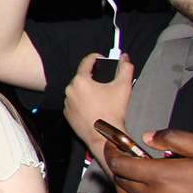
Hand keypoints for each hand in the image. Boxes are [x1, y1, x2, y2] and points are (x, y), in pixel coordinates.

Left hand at [65, 51, 133, 168]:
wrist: (104, 136)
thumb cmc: (113, 110)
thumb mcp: (123, 86)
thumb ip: (125, 68)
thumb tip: (124, 57)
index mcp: (80, 80)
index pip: (86, 62)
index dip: (96, 58)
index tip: (103, 58)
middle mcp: (69, 90)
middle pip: (82, 77)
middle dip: (93, 77)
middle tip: (105, 81)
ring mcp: (66, 103)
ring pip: (78, 91)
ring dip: (87, 90)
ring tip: (101, 95)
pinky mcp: (67, 114)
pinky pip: (74, 103)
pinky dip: (82, 102)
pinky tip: (93, 106)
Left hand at [109, 129, 192, 192]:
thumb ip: (174, 139)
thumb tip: (149, 137)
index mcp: (163, 176)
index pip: (123, 164)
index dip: (114, 153)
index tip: (113, 146)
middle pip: (122, 182)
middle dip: (119, 168)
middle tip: (122, 158)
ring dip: (121, 188)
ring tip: (125, 177)